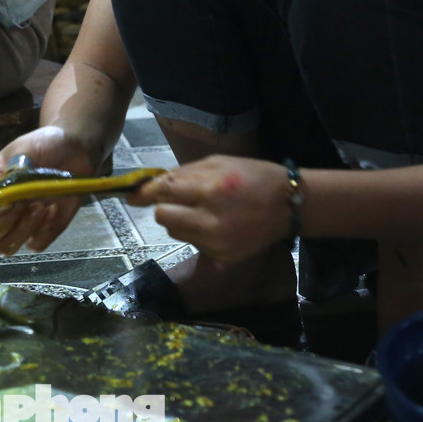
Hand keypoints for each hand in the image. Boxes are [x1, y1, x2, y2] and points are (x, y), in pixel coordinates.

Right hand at [0, 126, 100, 255]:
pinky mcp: (44, 229)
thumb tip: (1, 203)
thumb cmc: (43, 144)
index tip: (7, 202)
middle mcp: (1, 210)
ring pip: (7, 247)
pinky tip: (54, 209)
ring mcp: (21, 222)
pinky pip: (36, 245)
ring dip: (23, 230)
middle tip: (26, 202)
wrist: (74, 148)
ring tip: (41, 206)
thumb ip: (11, 173)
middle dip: (6, 224)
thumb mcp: (23, 149)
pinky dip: (43, 232)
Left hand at [130, 156, 292, 265]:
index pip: (163, 193)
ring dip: (181, 220)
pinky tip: (217, 224)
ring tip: (204, 210)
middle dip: (164, 207)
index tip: (133, 195)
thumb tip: (149, 186)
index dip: (144, 193)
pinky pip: (194, 243)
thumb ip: (183, 174)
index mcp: (210, 190)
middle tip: (178, 200)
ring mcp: (217, 243)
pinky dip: (197, 233)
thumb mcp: (218, 164)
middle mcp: (211, 221)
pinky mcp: (222, 257)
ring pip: (175, 233)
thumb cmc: (253, 176)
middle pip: (162, 218)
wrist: (289, 205)